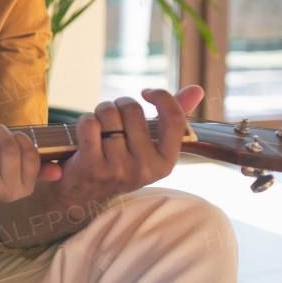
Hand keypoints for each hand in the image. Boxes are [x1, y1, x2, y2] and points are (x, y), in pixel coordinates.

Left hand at [55, 86, 203, 204]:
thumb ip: (172, 118)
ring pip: (108, 114)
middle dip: (119, 104)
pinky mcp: (92, 167)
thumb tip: (197, 89)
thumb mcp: (150, 147)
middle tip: (114, 115)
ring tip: (100, 125)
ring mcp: (118, 169)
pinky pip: (89, 124)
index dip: (162, 97)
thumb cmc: (121, 161)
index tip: (146, 92)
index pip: (174, 120)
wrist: (84, 194)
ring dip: (100, 112)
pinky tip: (87, 132)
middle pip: (133, 110)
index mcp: (166, 163)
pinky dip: (85, 121)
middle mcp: (144, 168)